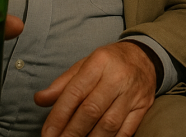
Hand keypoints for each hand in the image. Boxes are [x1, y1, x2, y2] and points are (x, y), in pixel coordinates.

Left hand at [35, 41, 157, 136]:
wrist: (145, 57)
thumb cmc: (109, 63)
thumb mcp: (85, 65)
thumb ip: (62, 84)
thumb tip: (40, 99)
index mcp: (99, 62)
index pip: (75, 92)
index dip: (58, 117)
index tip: (47, 134)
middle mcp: (118, 77)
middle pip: (91, 111)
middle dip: (71, 133)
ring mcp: (133, 93)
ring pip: (109, 124)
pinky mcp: (143, 106)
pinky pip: (126, 130)